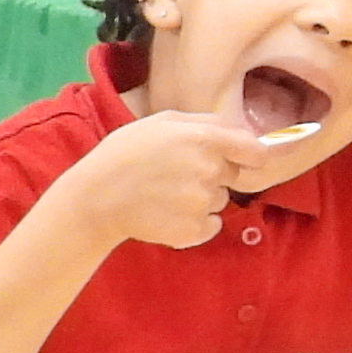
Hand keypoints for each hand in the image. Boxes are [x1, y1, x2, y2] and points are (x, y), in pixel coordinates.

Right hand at [50, 109, 262, 251]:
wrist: (96, 198)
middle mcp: (209, 171)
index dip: (250, 156)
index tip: (243, 159)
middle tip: (179, 174)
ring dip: (202, 199)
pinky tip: (169, 213)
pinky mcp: (193, 230)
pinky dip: (197, 223)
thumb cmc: (124, 154)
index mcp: (205, 139)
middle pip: (234, 176)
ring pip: (220, 201)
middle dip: (215, 174)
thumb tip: (236, 128)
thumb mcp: (161, 121)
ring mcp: (202, 203)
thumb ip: (204, 122)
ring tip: (167, 194)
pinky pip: (211, 225)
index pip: (256, 152)